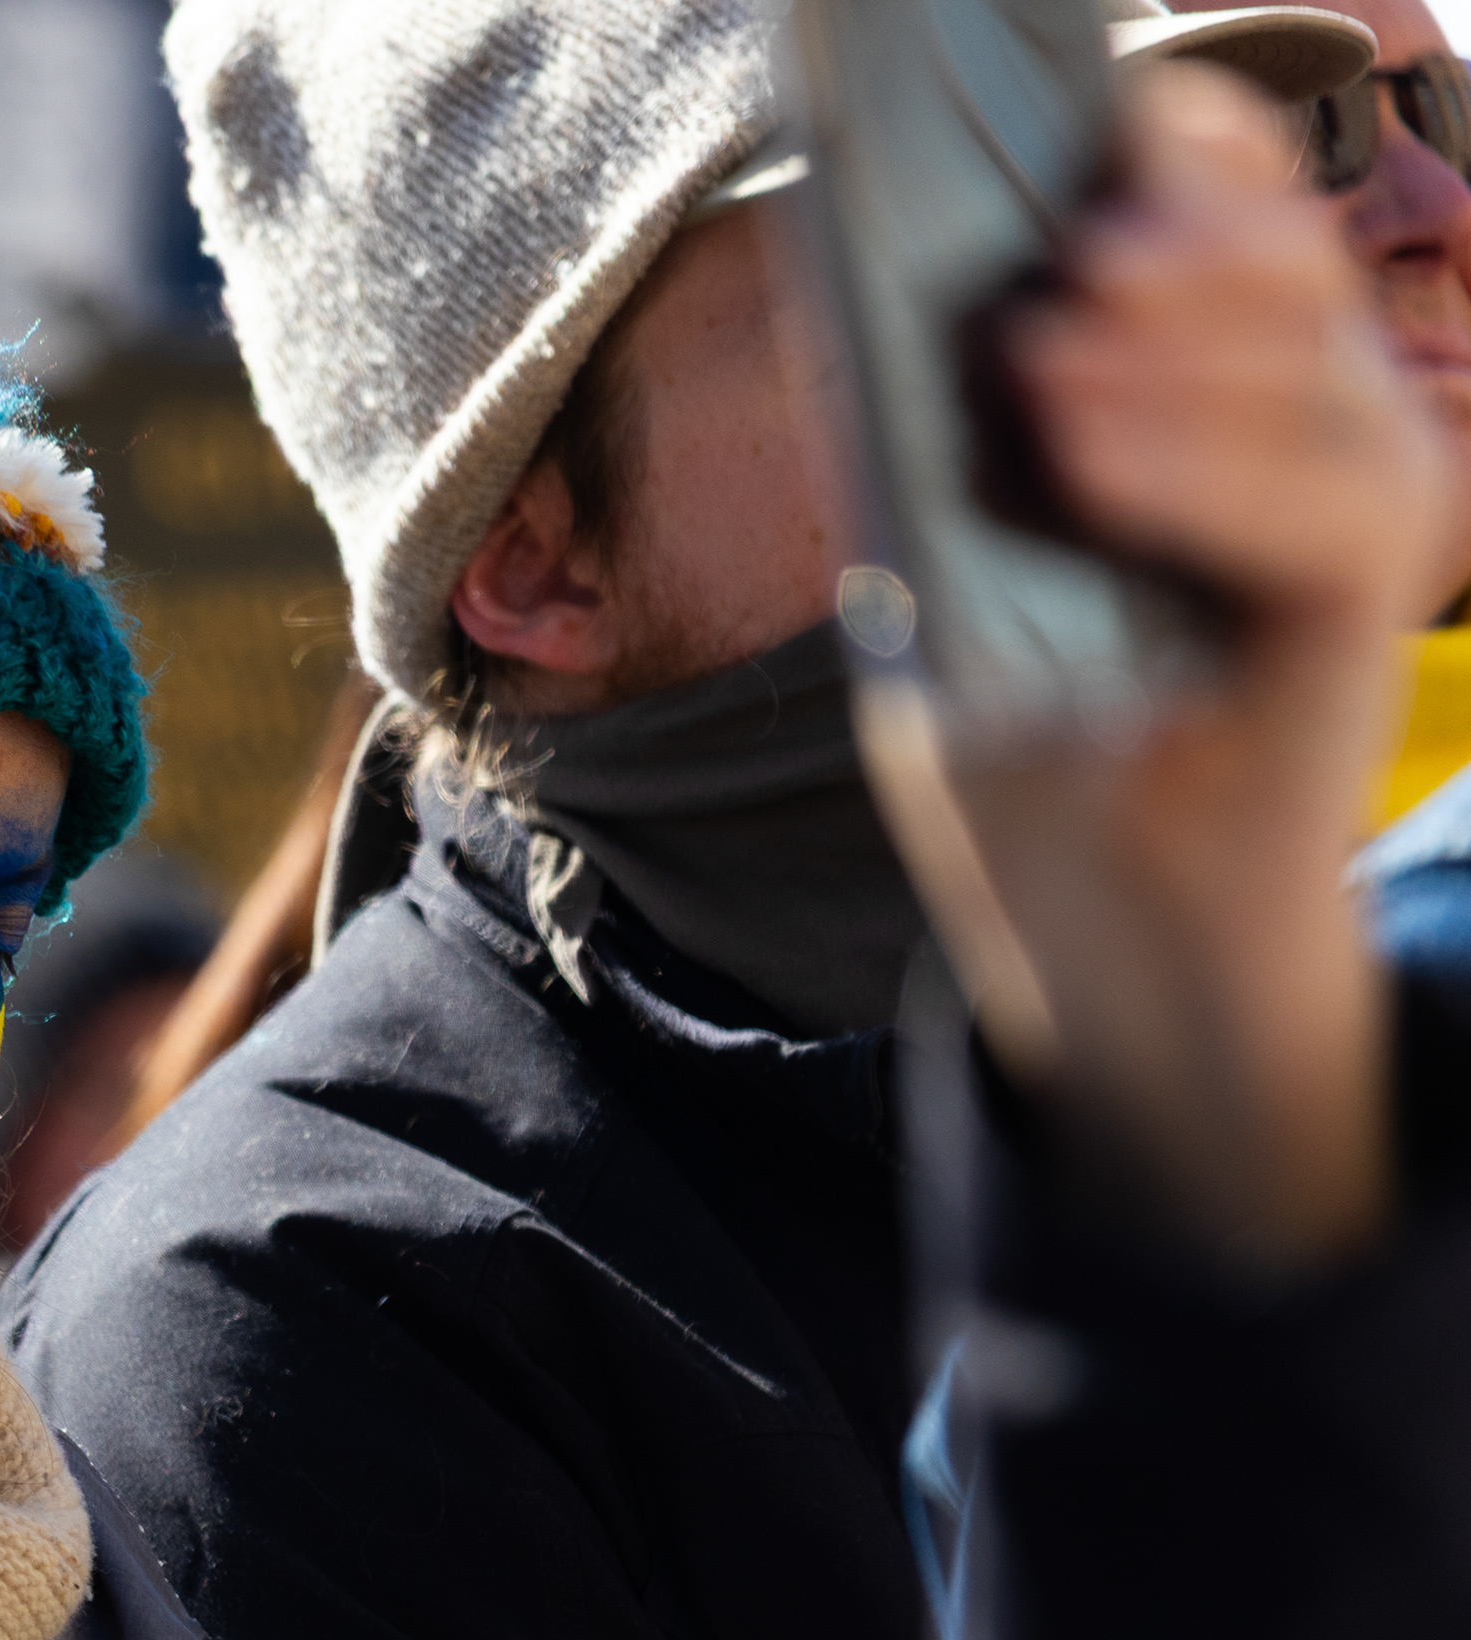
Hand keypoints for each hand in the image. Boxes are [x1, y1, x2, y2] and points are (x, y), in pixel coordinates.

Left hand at [948, 67, 1447, 1264]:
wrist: (1108, 938)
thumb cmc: (1034, 754)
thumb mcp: (946, 581)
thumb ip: (935, 453)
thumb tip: (879, 302)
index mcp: (1214, 401)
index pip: (1230, 235)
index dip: (1196, 157)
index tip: (1119, 108)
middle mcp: (1307, 436)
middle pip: (1283, 275)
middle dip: (1182, 235)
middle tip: (1068, 245)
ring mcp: (1345, 518)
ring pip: (1310, 373)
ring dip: (1174, 342)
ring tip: (1044, 337)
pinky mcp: (1353, 618)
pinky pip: (1316, 511)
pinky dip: (1196, 467)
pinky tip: (1083, 448)